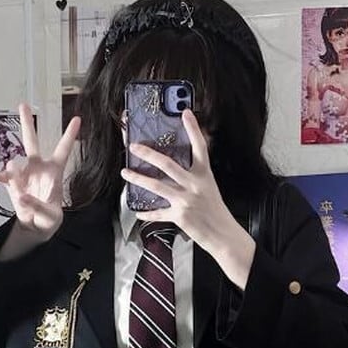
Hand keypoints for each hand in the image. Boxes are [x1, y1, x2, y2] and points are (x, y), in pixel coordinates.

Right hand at [0, 102, 80, 241]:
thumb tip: (21, 195)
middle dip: (27, 123)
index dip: (69, 135)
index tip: (77, 118)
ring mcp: (24, 175)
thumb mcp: (49, 216)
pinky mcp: (13, 184)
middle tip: (23, 104)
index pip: (63, 150)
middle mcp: (38, 168)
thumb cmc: (49, 220)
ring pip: (15, 163)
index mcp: (54, 172)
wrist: (34, 227)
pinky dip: (3, 178)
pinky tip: (0, 179)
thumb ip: (36, 205)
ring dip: (14, 173)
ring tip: (20, 193)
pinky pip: (6, 177)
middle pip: (32, 141)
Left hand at [119, 109, 254, 287]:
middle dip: (148, 154)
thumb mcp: (209, 186)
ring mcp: (186, 200)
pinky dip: (147, 213)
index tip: (185, 113)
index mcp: (204, 174)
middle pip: (168, 164)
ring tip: (126, 173)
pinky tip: (138, 211)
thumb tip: (177, 164)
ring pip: (157, 186)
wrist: (222, 234)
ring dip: (138, 179)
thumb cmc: (214, 210)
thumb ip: (195, 173)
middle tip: (134, 146)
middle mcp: (195, 185)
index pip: (199, 147)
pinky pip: (158, 213)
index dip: (193, 129)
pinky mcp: (179, 216)